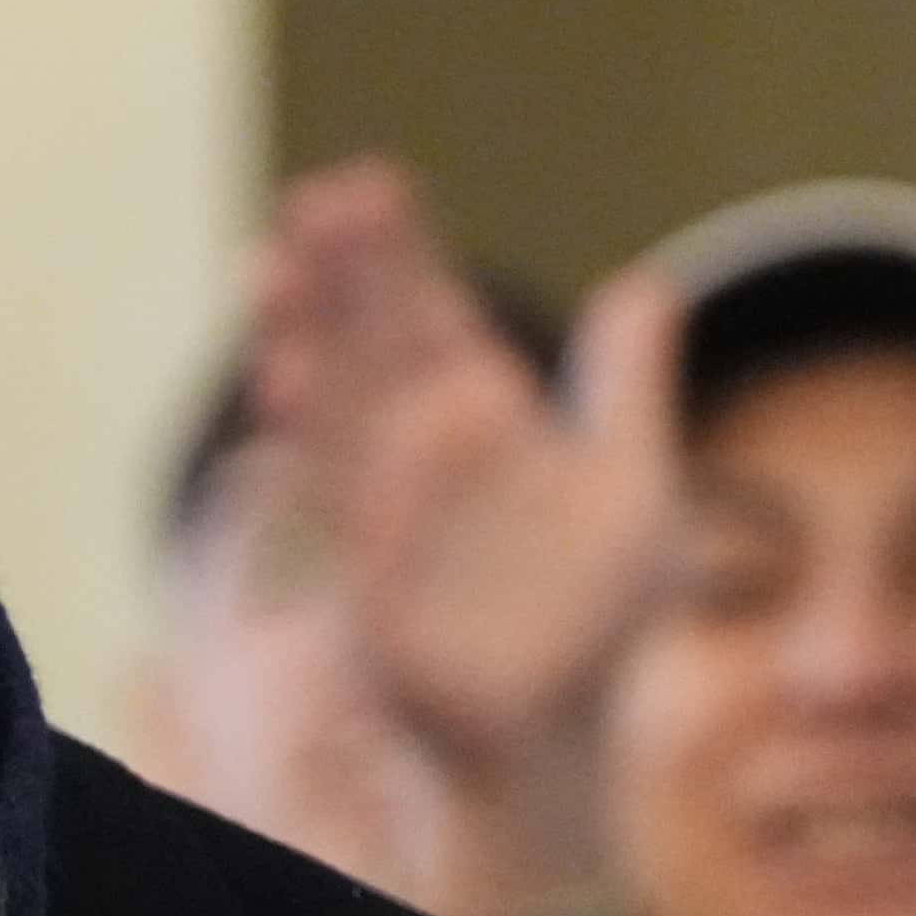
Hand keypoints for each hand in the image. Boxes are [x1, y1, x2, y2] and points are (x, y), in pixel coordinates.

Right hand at [245, 161, 679, 915]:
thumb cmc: (588, 616)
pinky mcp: (383, 609)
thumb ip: (626, 388)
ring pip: (335, 426)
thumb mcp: (632, 488)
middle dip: (336, 282)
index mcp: (473, 417)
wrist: (558, 731)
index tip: (364, 184)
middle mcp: (417, 461)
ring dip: (302, 355)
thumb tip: (643, 285)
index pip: (423, 318)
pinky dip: (368, 489)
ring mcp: (388, 529)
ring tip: (272, 279)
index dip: (391, 255)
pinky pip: (364, 539)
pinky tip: (340, 421)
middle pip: (366, 353)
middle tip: (311, 202)